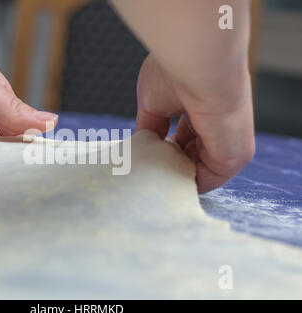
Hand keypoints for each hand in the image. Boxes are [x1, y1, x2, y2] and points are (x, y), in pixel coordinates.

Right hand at [136, 53, 254, 192]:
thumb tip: (142, 145)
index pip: (187, 138)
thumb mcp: (154, 104)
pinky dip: (183, 182)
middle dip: (169, 164)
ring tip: (151, 170)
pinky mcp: (236, 156)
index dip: (166, 148)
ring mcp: (230, 141)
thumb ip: (150, 128)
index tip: (147, 154)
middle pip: (192, 156)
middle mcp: (220, 126)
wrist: (198, 64)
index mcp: (205, 108)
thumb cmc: (176, 73)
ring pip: (198, 171)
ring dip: (174, 174)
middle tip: (146, 167)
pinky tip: (163, 176)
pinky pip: (206, 180)